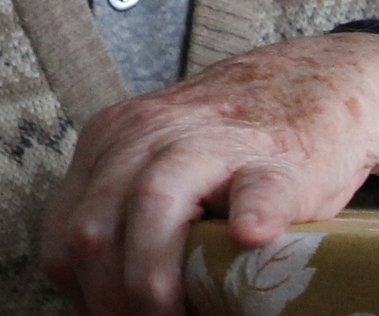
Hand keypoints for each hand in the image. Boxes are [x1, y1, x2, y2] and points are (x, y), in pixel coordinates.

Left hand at [38, 32, 378, 314]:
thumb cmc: (229, 148)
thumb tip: (98, 297)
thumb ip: (121, 214)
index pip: (64, 229)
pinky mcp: (279, 162)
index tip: (108, 314)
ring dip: (153, 279)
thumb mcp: (154, 165)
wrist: (314, 86)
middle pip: (96, 226)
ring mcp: (214, 143)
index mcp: (111, 141)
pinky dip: (252, 216)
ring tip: (175, 315)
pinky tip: (249, 239)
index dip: (81, 289)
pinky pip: (257, 190)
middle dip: (110, 294)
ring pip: (154, 203)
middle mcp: (148, 135)